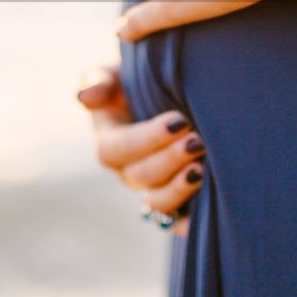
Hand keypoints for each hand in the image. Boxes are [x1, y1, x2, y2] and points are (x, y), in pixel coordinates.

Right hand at [76, 65, 204, 235]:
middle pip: (141, 176)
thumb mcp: (115, 75)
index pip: (117, 149)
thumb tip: (86, 98)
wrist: (168, 99)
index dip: (147, 139)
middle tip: (197, 141)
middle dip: (170, 160)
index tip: (179, 121)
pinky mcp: (174, 203)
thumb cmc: (138, 84)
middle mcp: (127, 171)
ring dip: (179, 189)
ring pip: (157, 203)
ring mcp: (149, 190)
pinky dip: (190, 221)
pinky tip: (210, 206)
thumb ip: (100, 80)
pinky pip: (178, 221)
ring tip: (202, 169)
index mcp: (109, 141)